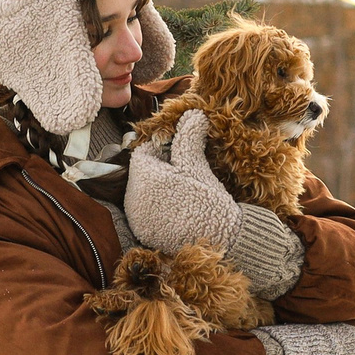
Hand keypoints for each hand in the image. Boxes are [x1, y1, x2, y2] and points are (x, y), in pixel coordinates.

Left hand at [124, 110, 241, 251]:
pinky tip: (177, 210)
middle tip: (182, 175)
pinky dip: (156, 208)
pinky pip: (144, 212)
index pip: (143, 153)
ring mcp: (136, 219)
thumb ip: (188, 137)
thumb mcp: (197, 165)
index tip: (179, 155)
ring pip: (141, 192)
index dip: (161, 150)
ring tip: (182, 194)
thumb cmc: (209, 199)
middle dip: (158, 170)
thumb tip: (192, 113)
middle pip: (140, 173)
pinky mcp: (143, 234)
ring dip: (156, 189)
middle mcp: (133, 199)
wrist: (222, 240)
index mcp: (144, 177)